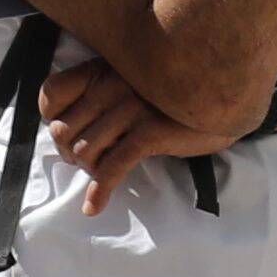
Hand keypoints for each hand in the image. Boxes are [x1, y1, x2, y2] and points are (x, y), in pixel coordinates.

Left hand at [44, 45, 238, 213]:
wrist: (226, 97)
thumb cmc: (177, 94)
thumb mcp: (135, 80)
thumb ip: (104, 91)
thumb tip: (70, 126)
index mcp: (104, 69)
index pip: (51, 91)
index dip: (50, 118)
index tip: (67, 132)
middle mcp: (112, 85)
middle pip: (64, 129)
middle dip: (69, 152)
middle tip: (85, 160)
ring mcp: (131, 108)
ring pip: (85, 151)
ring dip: (88, 171)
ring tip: (100, 175)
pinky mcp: (149, 132)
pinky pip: (112, 167)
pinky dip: (100, 192)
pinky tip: (94, 207)